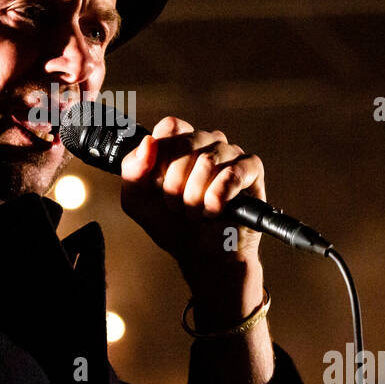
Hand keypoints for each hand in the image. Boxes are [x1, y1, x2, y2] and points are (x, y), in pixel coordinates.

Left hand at [119, 116, 264, 313]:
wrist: (201, 256)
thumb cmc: (171, 224)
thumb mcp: (137, 200)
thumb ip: (132, 169)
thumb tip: (148, 142)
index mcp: (179, 142)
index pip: (170, 127)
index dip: (160, 157)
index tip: (158, 184)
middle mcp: (206, 142)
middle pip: (186, 143)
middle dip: (175, 184)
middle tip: (177, 206)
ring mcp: (230, 154)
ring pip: (208, 161)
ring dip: (195, 197)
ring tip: (195, 213)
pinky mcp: (251, 170)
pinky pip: (232, 174)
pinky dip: (217, 198)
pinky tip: (214, 211)